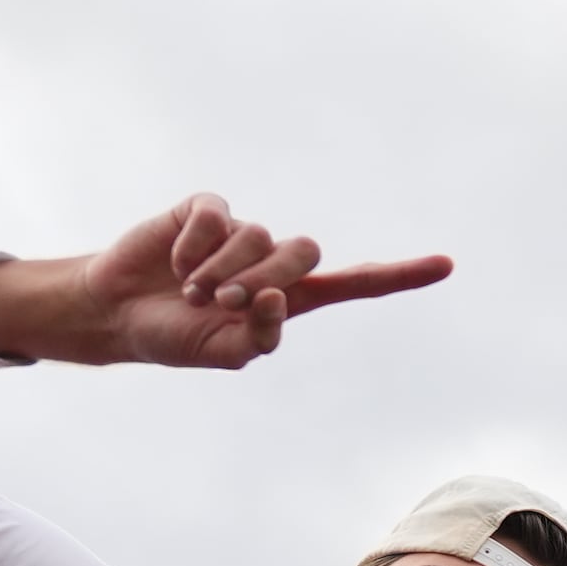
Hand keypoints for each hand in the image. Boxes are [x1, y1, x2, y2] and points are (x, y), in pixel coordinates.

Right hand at [0, 192, 452, 369]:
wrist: (120, 315)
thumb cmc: (178, 337)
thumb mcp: (225, 354)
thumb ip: (262, 336)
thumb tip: (280, 297)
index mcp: (290, 299)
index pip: (355, 285)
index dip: (399, 276)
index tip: (446, 265)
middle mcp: (272, 261)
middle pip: (305, 252)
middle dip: (263, 281)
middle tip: (222, 304)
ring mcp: (240, 232)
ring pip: (258, 236)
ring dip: (222, 271)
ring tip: (192, 290)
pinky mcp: (205, 211)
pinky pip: (217, 215)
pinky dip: (195, 245)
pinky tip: (174, 261)